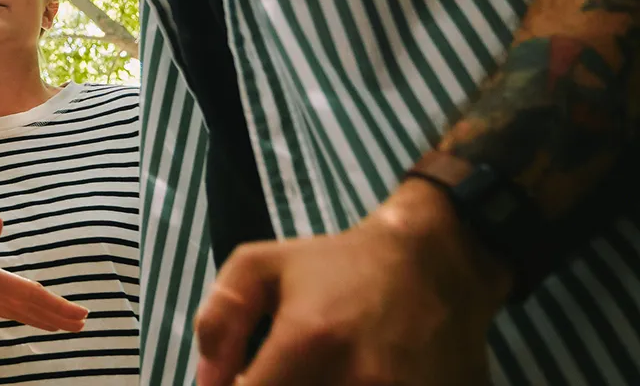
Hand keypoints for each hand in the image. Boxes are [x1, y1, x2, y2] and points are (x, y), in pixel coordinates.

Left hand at [193, 180, 509, 385]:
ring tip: (316, 372)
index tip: (245, 379)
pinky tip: (343, 379)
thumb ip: (221, 320)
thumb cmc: (337, 266)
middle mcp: (357, 379)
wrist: (434, 265)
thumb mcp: (259, 266)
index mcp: (309, 340)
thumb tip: (206, 382)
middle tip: (283, 372)